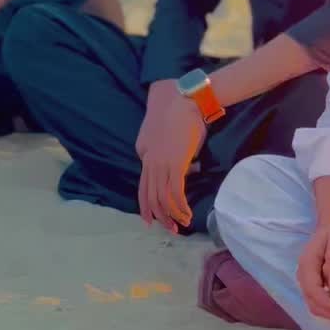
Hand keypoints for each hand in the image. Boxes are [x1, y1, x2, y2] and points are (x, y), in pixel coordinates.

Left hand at [136, 79, 207, 231]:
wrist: (184, 100)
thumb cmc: (179, 113)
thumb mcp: (166, 136)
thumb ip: (168, 153)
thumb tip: (184, 168)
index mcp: (145, 155)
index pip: (142, 187)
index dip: (145, 207)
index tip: (151, 220)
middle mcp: (149, 162)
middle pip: (150, 196)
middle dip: (159, 216)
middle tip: (170, 229)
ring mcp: (161, 164)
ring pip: (161, 198)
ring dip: (172, 215)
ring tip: (181, 224)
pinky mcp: (175, 164)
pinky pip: (174, 192)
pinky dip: (180, 207)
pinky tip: (187, 214)